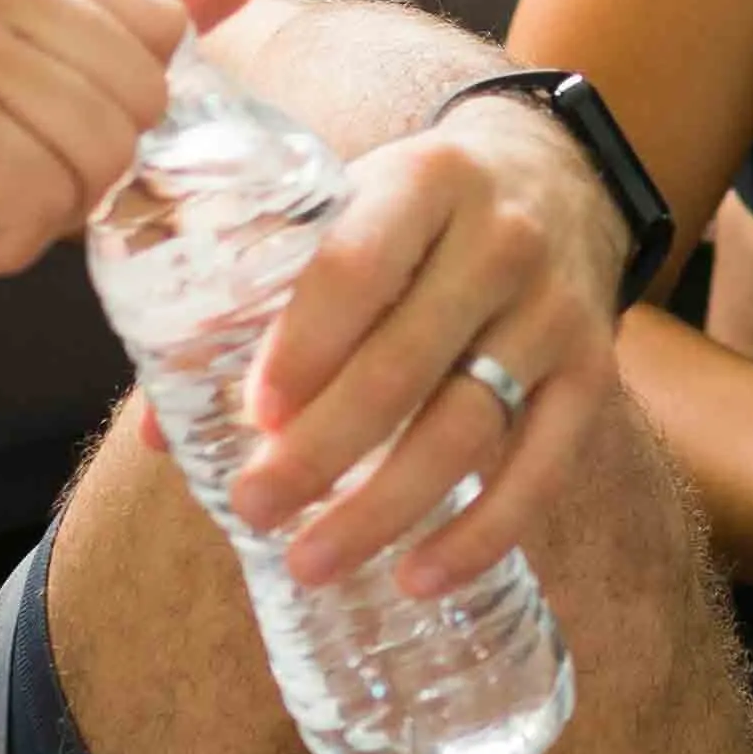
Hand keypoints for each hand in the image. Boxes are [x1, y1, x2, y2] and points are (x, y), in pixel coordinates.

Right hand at [0, 0, 257, 349]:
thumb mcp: (34, 75)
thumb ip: (126, 20)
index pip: (163, 30)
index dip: (113, 109)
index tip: (22, 123)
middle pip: (141, 94)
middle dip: (83, 169)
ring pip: (102, 153)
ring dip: (43, 209)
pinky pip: (45, 204)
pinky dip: (4, 244)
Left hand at [239, 83, 627, 595]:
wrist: (558, 177)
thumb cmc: (415, 215)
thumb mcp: (344, 211)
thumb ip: (252, 303)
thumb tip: (160, 434)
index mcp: (423, 182)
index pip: (356, 266)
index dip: (303, 346)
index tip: (251, 415)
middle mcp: (499, 241)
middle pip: (405, 363)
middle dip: (322, 449)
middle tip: (255, 507)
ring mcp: (554, 310)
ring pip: (468, 425)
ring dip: (385, 506)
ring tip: (312, 561)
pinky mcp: (593, 372)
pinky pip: (541, 468)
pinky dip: (481, 531)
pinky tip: (421, 576)